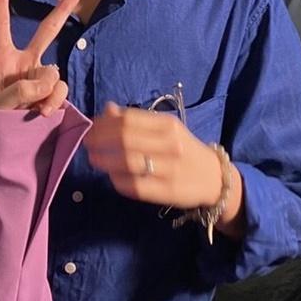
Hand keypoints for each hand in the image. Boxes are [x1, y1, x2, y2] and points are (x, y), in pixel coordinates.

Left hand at [0, 0, 78, 115]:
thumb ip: (21, 89)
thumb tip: (49, 80)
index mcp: (2, 60)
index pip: (1, 29)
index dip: (0, 8)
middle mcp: (24, 64)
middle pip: (45, 33)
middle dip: (60, 13)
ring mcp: (40, 78)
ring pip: (54, 72)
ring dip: (47, 89)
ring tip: (34, 108)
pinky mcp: (51, 94)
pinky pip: (60, 89)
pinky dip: (55, 100)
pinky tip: (44, 112)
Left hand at [86, 104, 223, 207]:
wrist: (214, 178)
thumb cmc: (183, 149)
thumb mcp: (164, 129)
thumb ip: (136, 119)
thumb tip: (107, 109)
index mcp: (168, 125)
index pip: (129, 120)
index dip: (104, 123)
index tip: (89, 127)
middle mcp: (170, 145)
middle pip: (126, 139)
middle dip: (100, 140)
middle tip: (86, 143)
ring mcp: (169, 169)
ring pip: (128, 162)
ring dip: (104, 160)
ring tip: (93, 158)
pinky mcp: (167, 192)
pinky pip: (135, 186)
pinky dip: (118, 180)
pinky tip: (111, 177)